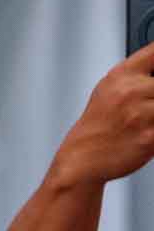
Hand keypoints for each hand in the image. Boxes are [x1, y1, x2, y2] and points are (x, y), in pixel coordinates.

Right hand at [47, 40, 153, 189]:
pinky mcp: (150, 137)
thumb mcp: (111, 87)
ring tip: (149, 120)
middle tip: (150, 106)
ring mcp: (141, 114)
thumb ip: (140, 75)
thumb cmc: (99, 123)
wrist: (84, 155)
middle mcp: (131, 90)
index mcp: (122, 74)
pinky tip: (148, 131)